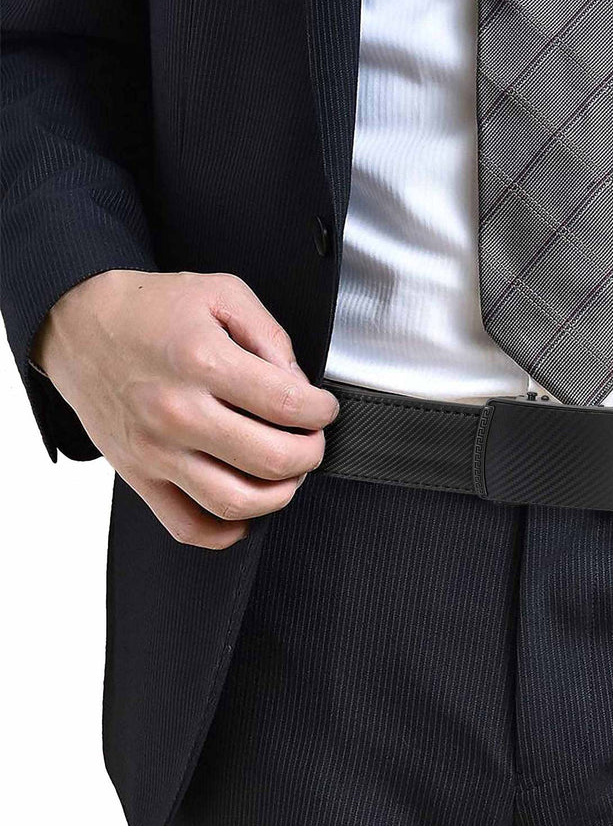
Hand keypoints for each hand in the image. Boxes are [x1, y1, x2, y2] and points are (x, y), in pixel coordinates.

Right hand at [33, 270, 338, 548]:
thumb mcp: (222, 294)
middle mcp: (177, 411)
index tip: (322, 408)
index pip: (288, 406)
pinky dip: (226, 531)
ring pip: (236, 502)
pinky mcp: (138, 476)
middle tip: (311, 440)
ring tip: (286, 471)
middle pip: (271, 460)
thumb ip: (271, 336)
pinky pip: (188, 526)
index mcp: (201, 361)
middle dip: (310, 454)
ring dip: (279, 494)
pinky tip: (246, 505)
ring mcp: (155, 450)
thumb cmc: (151, 309)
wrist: (78, 323)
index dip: (321, 411)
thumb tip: (300, 384)